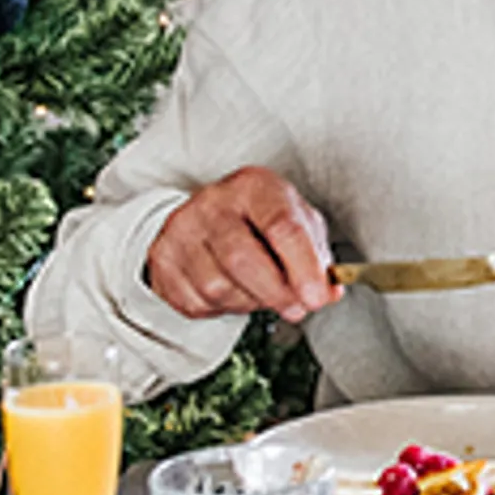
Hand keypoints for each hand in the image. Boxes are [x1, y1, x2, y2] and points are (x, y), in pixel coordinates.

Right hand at [142, 167, 340, 324]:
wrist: (205, 218)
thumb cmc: (259, 221)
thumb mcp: (296, 222)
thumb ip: (317, 255)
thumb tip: (330, 291)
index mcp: (254, 186)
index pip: (281, 226)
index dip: (303, 267)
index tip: (318, 297)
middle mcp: (213, 202)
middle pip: (242, 258)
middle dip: (276, 292)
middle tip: (298, 308)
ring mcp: (182, 229)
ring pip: (218, 286)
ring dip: (250, 302)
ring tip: (262, 292)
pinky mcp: (164, 259)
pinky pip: (196, 300)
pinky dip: (222, 307)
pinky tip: (233, 290)